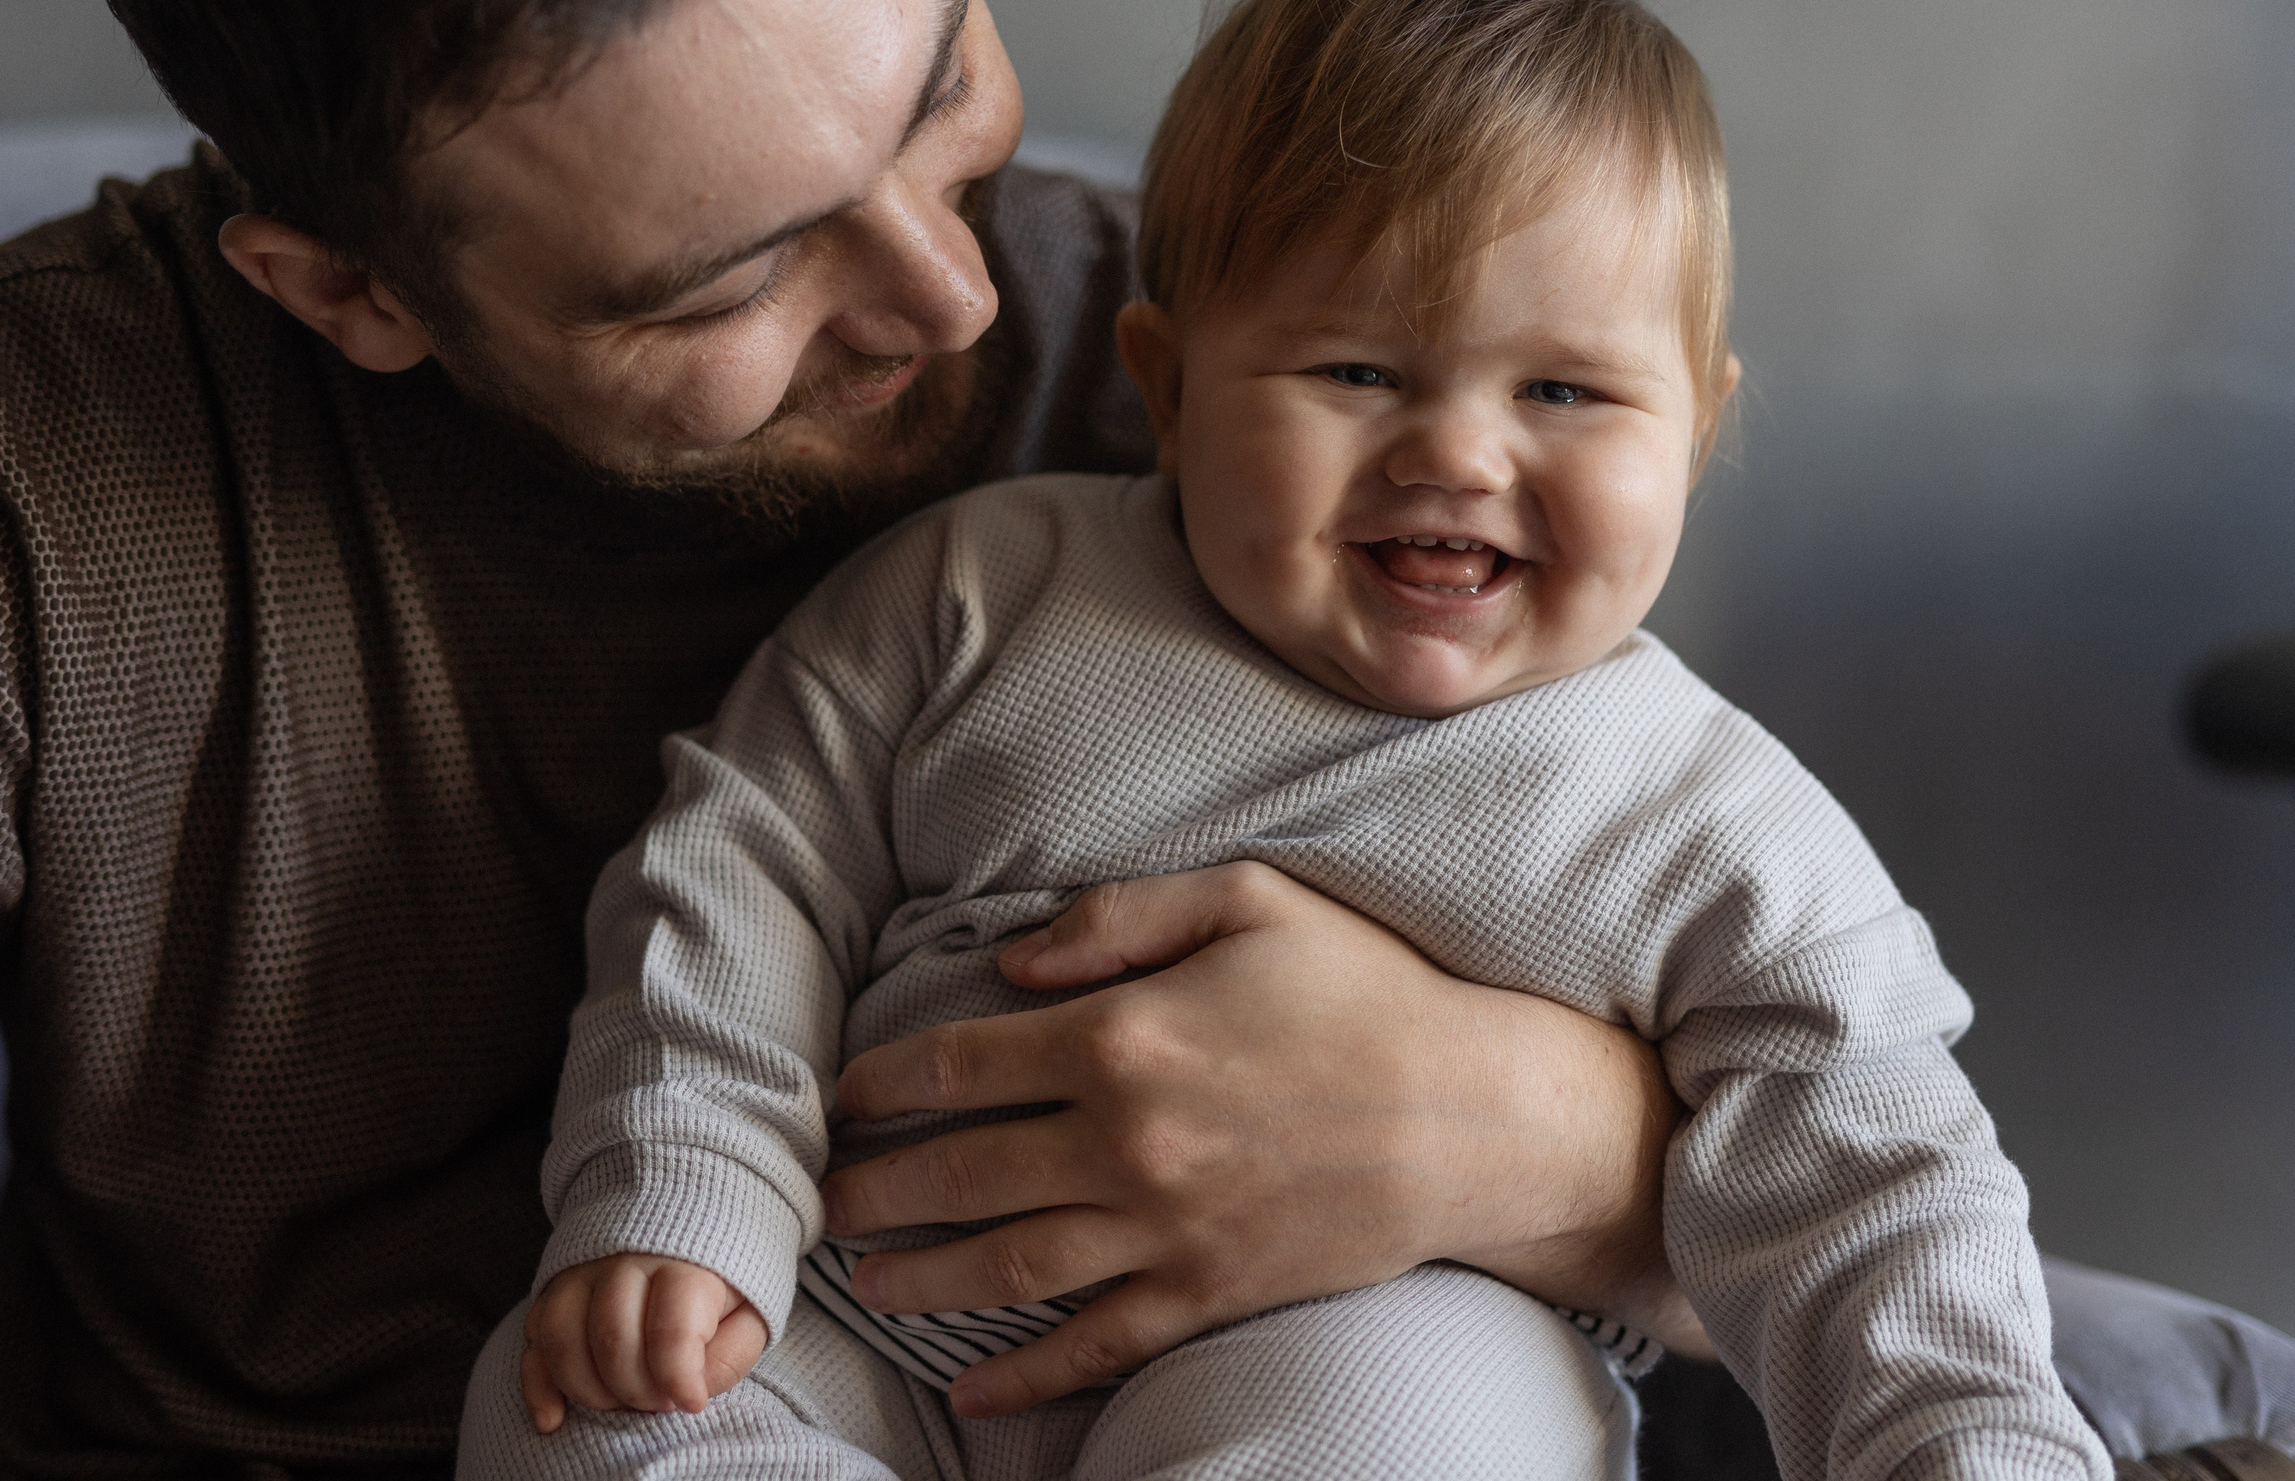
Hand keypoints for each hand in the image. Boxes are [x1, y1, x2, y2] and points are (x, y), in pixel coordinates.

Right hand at [518, 1254, 767, 1432]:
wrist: (690, 1224)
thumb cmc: (722, 1285)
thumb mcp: (750, 1313)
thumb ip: (730, 1354)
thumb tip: (690, 1391)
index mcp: (683, 1264)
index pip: (670, 1330)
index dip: (678, 1379)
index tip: (691, 1402)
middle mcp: (625, 1260)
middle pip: (612, 1338)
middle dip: (636, 1390)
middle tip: (660, 1402)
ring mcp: (583, 1272)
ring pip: (562, 1338)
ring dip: (588, 1390)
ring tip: (620, 1403)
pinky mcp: (554, 1290)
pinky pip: (533, 1341)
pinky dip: (539, 1387)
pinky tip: (554, 1419)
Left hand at [820, 862, 1696, 1416]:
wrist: (1476, 1114)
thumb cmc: (1364, 990)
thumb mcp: (1246, 902)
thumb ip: (1114, 921)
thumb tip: (1009, 966)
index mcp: (1122, 1040)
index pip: (961, 1064)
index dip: (886, 1082)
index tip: (842, 1097)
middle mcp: (1125, 1144)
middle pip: (959, 1174)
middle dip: (874, 1189)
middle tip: (817, 1201)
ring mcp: (1164, 1229)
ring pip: (1005, 1265)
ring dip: (920, 1279)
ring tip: (864, 1281)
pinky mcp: (1207, 1292)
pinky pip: (1095, 1345)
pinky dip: (1026, 1375)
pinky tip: (970, 1393)